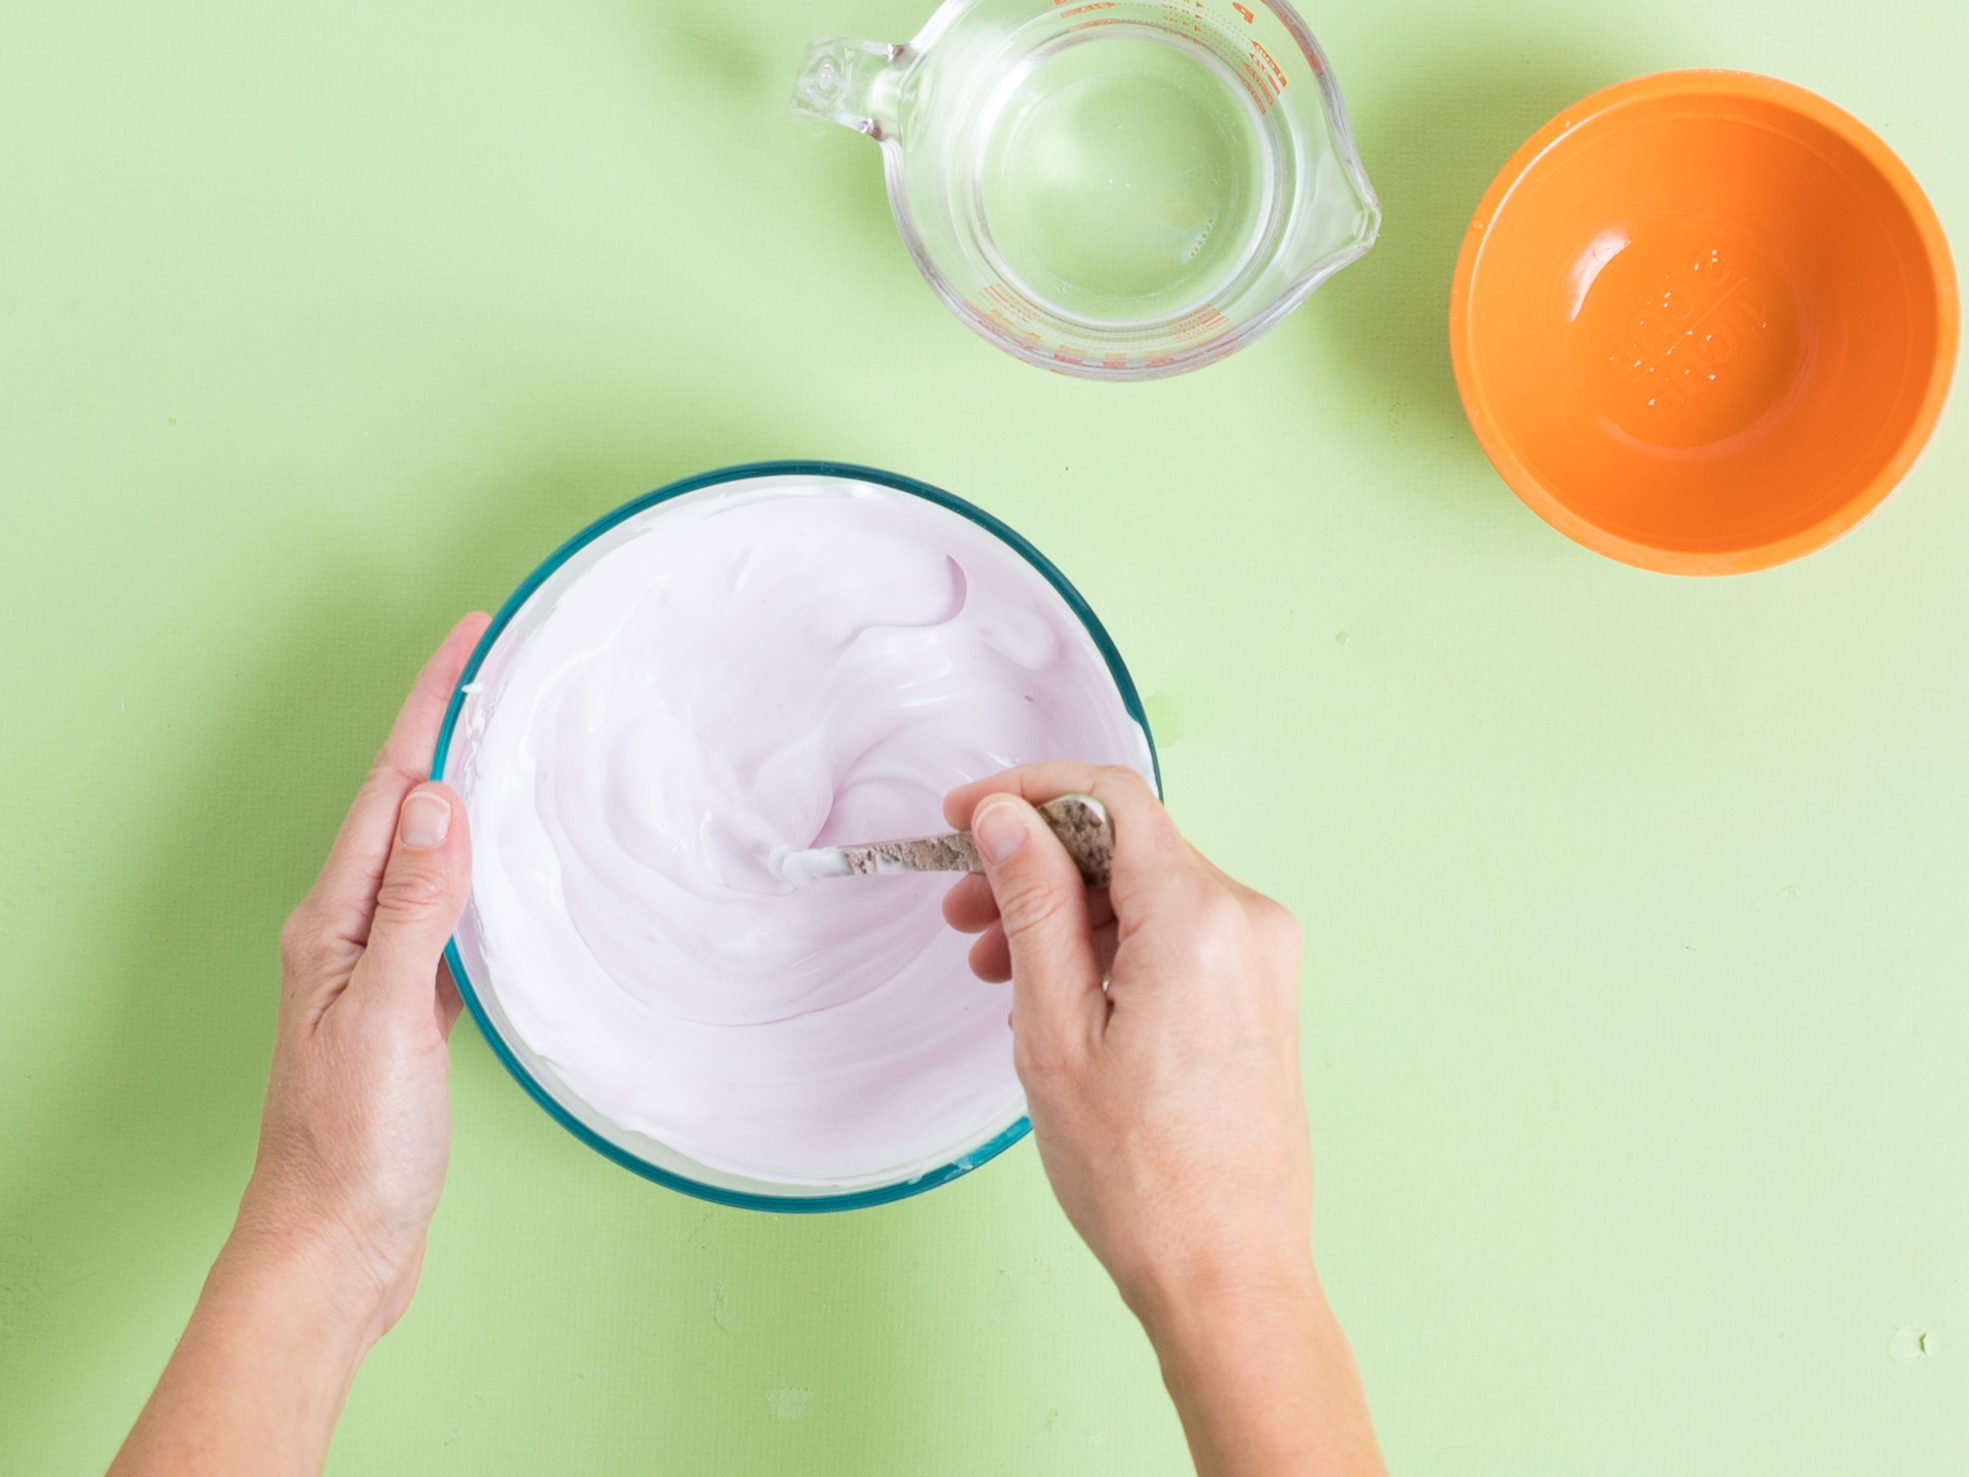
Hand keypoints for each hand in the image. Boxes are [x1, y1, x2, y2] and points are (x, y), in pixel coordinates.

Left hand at [244, 610, 487, 1338]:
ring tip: (512, 739)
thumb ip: (416, 909)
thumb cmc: (352, 1145)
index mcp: (335, 920)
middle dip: (450, 726)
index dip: (433, 705)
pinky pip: (450, 907)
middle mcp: (351, 931)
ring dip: (469, 789)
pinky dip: (483, 867)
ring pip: (431, 853)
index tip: (470, 638)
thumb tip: (441, 802)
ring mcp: (380, 966)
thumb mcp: (387, 1018)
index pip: (394, 787)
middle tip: (502, 666)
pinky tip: (510, 865)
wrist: (336, 1245)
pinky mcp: (412, 1004)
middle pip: (408, 804)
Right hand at [943, 764, 1385, 1476]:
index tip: (965, 816)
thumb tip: (1006, 818)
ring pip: (1143, 893)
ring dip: (1063, 912)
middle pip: (1124, 846)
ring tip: (993, 967)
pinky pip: (1172, 935)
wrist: (1227, 1273)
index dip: (1026, 792)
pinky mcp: (1258, 995)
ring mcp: (1261, 959)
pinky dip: (1107, 947)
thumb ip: (1031, 905)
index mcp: (1200, 917)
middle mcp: (1246, 921)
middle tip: (961, 909)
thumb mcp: (1054, 1029)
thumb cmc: (1142, 1175)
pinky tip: (1053, 994)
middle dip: (1034, 864)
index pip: (1108, 798)